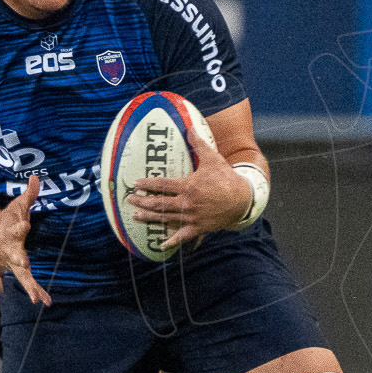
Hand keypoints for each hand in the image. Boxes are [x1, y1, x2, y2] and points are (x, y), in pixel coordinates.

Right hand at [0, 174, 49, 305]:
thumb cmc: (7, 219)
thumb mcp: (18, 206)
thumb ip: (29, 194)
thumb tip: (36, 177)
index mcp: (11, 230)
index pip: (16, 226)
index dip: (20, 225)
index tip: (25, 223)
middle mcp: (11, 248)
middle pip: (16, 254)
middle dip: (20, 259)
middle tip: (24, 264)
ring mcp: (14, 261)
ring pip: (22, 274)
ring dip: (29, 286)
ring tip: (38, 299)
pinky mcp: (19, 269)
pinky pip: (29, 283)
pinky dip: (37, 292)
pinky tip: (46, 302)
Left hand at [126, 142, 250, 248]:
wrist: (242, 199)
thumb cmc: (226, 178)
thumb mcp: (213, 159)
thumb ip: (199, 144)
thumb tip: (190, 127)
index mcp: (188, 186)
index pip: (162, 185)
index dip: (147, 184)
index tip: (135, 184)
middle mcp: (187, 203)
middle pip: (159, 204)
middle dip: (142, 202)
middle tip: (130, 200)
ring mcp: (192, 217)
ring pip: (166, 219)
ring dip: (149, 218)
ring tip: (136, 216)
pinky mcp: (198, 227)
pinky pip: (182, 236)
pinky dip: (171, 240)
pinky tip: (161, 245)